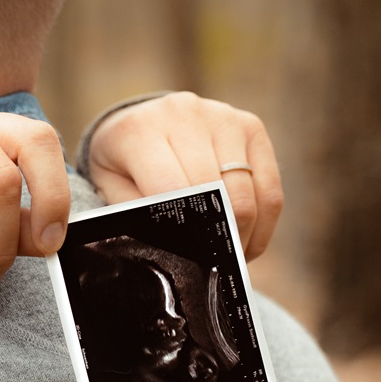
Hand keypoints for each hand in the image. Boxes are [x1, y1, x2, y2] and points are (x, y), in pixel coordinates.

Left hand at [84, 92, 284, 259]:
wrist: (142, 119)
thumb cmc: (125, 161)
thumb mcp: (110, 186)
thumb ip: (135, 212)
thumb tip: (171, 243)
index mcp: (140, 131)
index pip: (172, 189)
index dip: (186, 232)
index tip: (191, 260)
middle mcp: (184, 115)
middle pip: (215, 192)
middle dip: (217, 238)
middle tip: (214, 266)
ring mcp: (222, 117)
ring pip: (247, 193)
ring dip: (243, 234)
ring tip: (231, 256)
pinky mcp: (251, 126)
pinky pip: (270, 186)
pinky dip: (263, 222)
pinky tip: (249, 240)